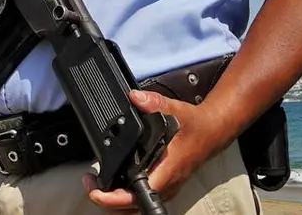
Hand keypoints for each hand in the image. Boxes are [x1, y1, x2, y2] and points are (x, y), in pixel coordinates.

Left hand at [83, 90, 230, 210]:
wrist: (212, 132)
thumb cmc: (195, 126)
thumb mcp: (175, 110)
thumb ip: (154, 103)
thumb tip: (135, 98)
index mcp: (167, 170)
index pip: (139, 194)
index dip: (115, 197)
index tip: (97, 190)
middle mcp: (166, 184)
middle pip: (131, 207)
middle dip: (107, 199)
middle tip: (90, 182)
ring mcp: (165, 188)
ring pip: (135, 207)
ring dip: (114, 200)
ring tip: (96, 183)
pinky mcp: (163, 186)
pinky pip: (141, 199)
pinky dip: (124, 196)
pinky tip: (113, 182)